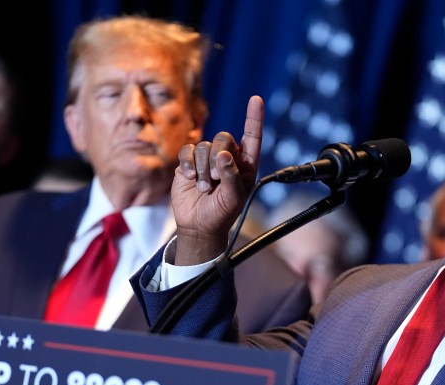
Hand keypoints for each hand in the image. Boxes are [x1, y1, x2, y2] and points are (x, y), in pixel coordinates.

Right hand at [170, 95, 263, 264]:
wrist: (197, 225)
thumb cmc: (221, 214)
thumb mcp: (233, 199)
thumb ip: (232, 176)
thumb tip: (225, 154)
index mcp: (245, 165)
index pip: (252, 137)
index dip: (254, 118)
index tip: (256, 100)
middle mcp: (227, 158)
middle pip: (223, 138)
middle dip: (217, 157)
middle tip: (216, 178)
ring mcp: (207, 159)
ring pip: (204, 146)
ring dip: (203, 168)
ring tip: (205, 187)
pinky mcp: (189, 162)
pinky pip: (188, 150)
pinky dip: (189, 164)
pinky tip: (191, 178)